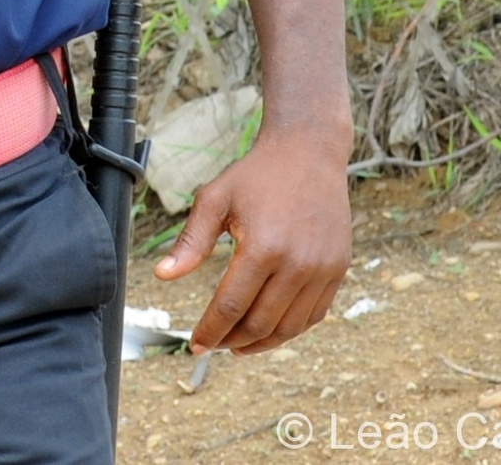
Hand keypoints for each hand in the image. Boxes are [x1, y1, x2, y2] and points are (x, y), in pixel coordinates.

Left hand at [155, 127, 350, 353]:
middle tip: (212, 346)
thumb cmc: (256, 174)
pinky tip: (269, 330)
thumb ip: (191, 241)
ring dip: (262, 343)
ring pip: (290, 326)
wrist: (308, 153)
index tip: (195, 344)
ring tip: (237, 346)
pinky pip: (314, 314)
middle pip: (261, 323)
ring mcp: (323, 270)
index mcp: (263, 249)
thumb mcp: (215, 199)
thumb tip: (162, 275)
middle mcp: (298, 265)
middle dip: (232, 341)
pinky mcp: (338, 269)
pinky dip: (290, 329)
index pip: (232, 306)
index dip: (211, 331)